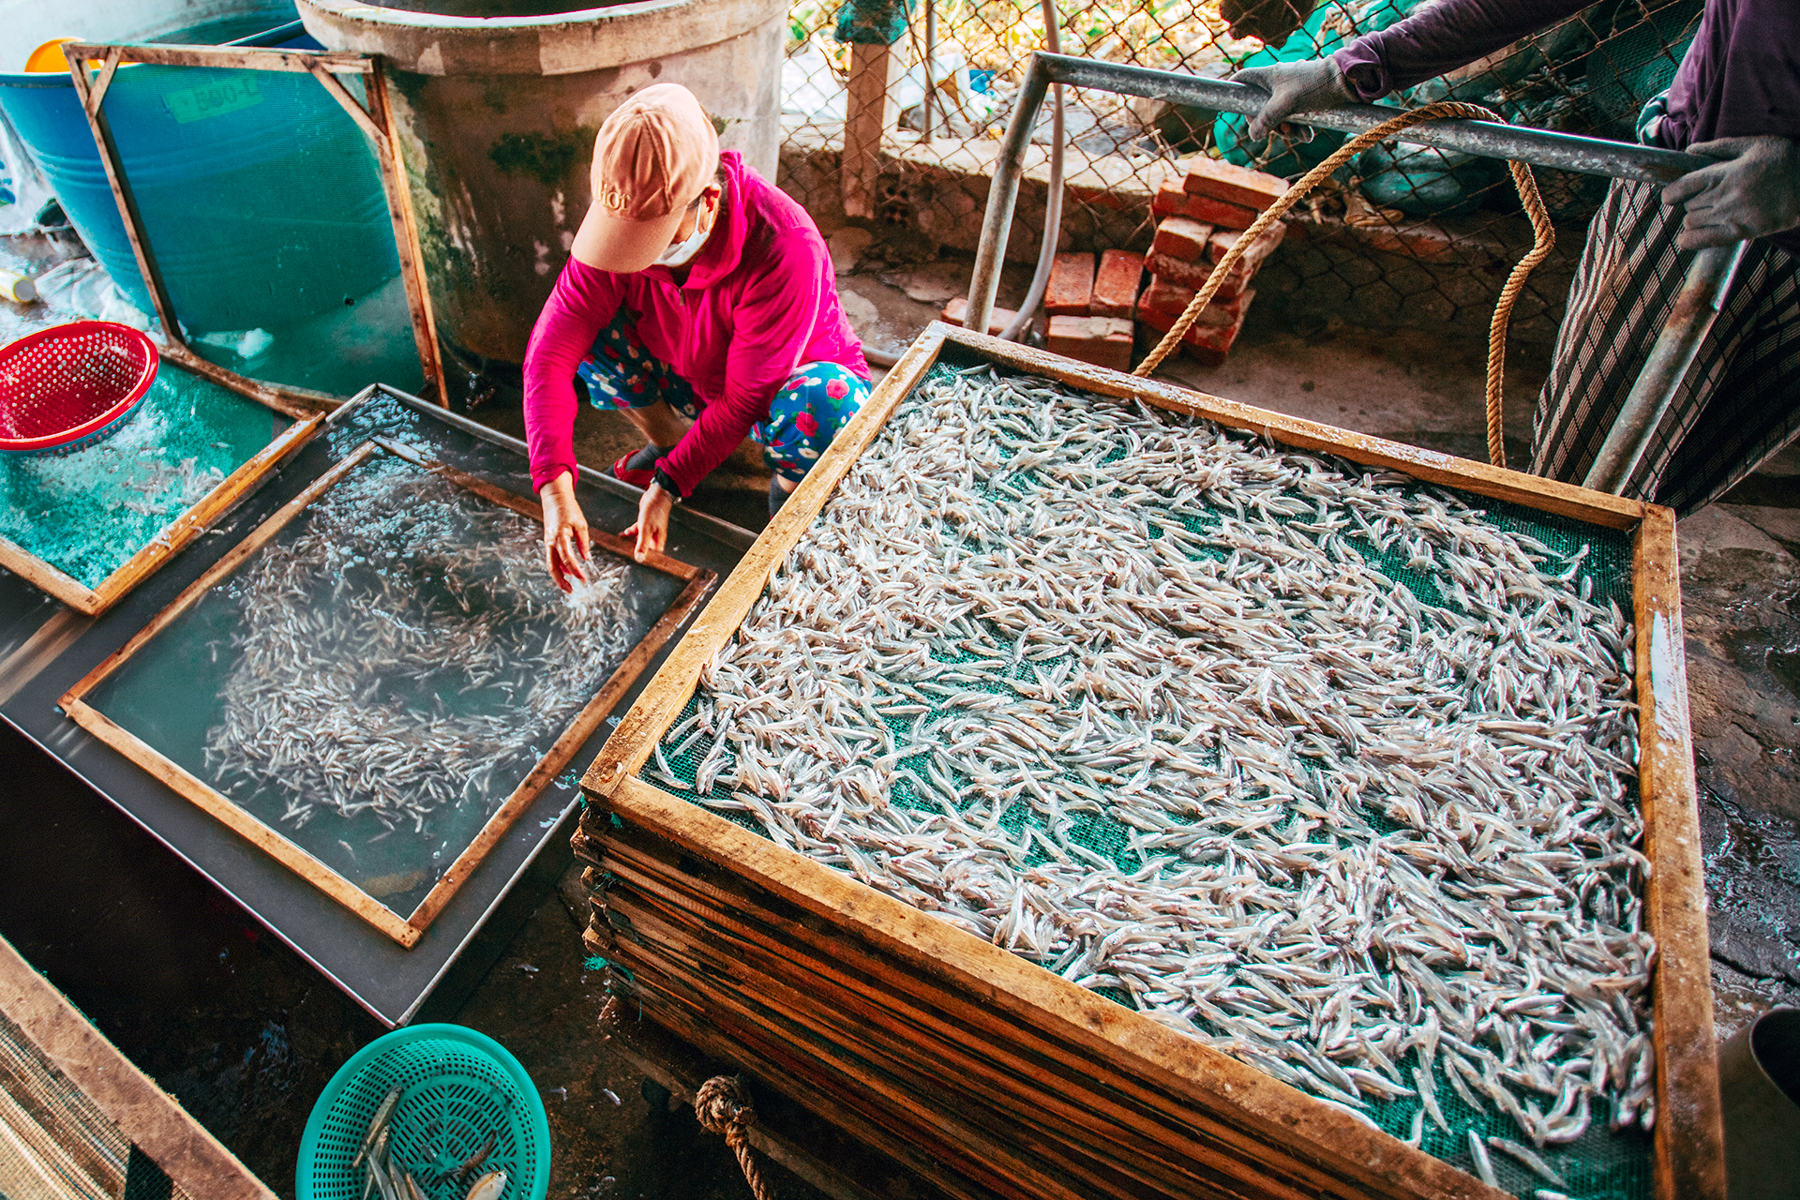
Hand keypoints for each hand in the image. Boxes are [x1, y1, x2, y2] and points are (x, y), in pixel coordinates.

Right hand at [538, 470, 590, 591]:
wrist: (555, 498)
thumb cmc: (569, 509)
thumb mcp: (581, 524)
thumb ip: (583, 543)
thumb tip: (587, 559)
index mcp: (560, 536)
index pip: (567, 558)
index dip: (576, 571)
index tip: (584, 580)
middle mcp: (550, 541)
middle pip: (553, 566)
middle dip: (561, 581)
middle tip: (571, 591)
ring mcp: (548, 542)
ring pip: (551, 564)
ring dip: (559, 576)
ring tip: (570, 586)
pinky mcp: (549, 542)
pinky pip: (552, 558)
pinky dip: (559, 567)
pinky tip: (568, 572)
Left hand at [621, 481, 673, 562]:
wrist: (656, 495)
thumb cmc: (655, 510)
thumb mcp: (646, 529)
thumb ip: (642, 544)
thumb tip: (639, 558)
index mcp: (658, 541)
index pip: (652, 556)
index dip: (645, 561)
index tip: (636, 564)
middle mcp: (655, 537)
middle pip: (645, 549)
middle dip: (635, 551)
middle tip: (625, 554)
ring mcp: (650, 530)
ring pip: (639, 540)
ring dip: (630, 542)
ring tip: (621, 544)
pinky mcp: (645, 524)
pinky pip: (637, 532)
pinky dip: (630, 533)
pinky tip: (624, 533)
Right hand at [1233, 58, 1350, 141]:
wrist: (1346, 82)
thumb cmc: (1314, 86)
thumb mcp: (1286, 105)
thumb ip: (1267, 120)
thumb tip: (1253, 135)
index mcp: (1269, 75)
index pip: (1243, 79)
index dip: (1235, 91)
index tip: (1232, 105)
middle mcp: (1278, 81)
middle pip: (1261, 105)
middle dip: (1269, 123)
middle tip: (1278, 132)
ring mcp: (1292, 90)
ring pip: (1279, 114)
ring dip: (1287, 129)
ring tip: (1298, 136)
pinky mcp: (1306, 98)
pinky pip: (1295, 116)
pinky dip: (1300, 127)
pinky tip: (1308, 135)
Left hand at [1663, 137, 1799, 249]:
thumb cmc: (1784, 160)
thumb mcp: (1754, 145)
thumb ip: (1719, 147)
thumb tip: (1689, 150)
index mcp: (1724, 173)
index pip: (1681, 187)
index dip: (1671, 193)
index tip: (1673, 195)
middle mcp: (1724, 196)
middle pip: (1687, 206)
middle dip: (1691, 204)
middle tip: (1705, 201)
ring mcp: (1731, 215)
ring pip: (1691, 223)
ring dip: (1695, 220)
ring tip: (1709, 214)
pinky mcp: (1740, 232)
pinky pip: (1700, 241)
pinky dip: (1690, 241)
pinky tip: (1693, 236)